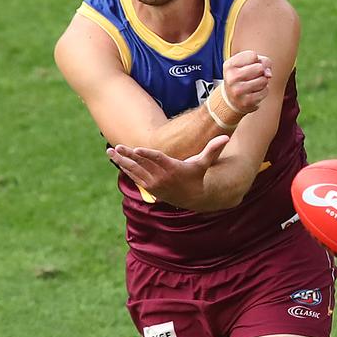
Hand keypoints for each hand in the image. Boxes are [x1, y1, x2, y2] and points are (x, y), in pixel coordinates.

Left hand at [107, 135, 229, 208]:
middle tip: (117, 146)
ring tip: (110, 151)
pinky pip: (134, 176)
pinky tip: (116, 158)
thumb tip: (226, 138)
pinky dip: (124, 167)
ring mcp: (154, 183)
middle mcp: (161, 177)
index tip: (136, 148)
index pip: (158, 160)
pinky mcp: (149, 187)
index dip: (146, 154)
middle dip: (129, 155)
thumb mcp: (204, 164)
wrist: (193, 198)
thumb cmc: (197, 177)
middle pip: (142, 164)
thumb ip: (212, 150)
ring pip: (135, 170)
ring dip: (122, 161)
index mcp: (173, 169)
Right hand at [222, 50, 272, 113]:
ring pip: (264, 80)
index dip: (255, 60)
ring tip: (254, 84)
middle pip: (259, 68)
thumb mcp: (247, 63)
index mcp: (229, 65)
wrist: (232, 99)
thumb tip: (269, 74)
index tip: (249, 66)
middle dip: (261, 71)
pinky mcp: (246, 101)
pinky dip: (264, 90)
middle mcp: (231, 78)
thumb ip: (262, 61)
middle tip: (253, 76)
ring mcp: (238, 91)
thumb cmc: (243, 77)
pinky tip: (255, 92)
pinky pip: (265, 91)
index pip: (253, 55)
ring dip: (263, 81)